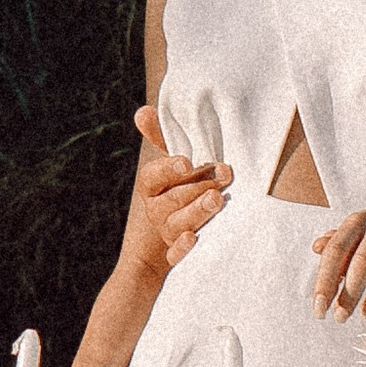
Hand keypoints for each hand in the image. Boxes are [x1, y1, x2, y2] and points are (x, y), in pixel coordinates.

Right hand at [125, 104, 229, 273]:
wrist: (181, 233)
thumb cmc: (184, 186)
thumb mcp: (176, 163)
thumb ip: (163, 138)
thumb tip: (143, 111)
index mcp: (153, 186)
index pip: (152, 176)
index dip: (167, 169)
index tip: (187, 162)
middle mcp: (157, 209)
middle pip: (171, 200)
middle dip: (197, 187)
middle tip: (223, 175)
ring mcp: (167, 232)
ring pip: (177, 224)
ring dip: (196, 212)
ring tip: (217, 200)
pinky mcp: (178, 254)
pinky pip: (176, 255)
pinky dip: (183, 249)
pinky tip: (194, 239)